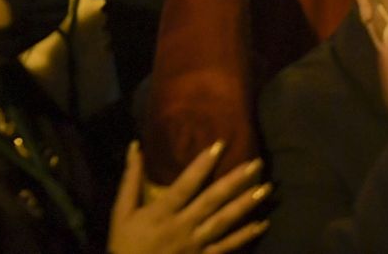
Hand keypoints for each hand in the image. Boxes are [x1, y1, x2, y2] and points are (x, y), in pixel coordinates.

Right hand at [109, 141, 269, 253]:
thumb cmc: (125, 244)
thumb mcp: (121, 212)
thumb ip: (131, 179)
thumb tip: (135, 146)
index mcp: (162, 212)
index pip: (186, 185)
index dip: (202, 165)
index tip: (220, 144)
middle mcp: (182, 227)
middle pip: (212, 201)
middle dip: (235, 181)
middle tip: (257, 163)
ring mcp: (195, 245)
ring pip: (224, 222)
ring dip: (246, 205)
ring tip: (266, 189)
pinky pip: (226, 247)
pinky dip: (245, 236)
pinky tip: (262, 223)